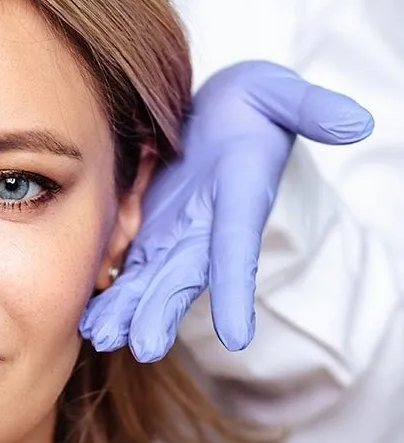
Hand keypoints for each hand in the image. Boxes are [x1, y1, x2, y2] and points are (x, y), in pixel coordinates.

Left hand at [79, 60, 373, 361]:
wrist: (219, 116)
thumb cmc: (252, 105)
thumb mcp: (279, 95)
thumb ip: (310, 108)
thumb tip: (356, 120)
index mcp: (240, 201)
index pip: (238, 249)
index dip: (235, 289)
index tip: (236, 334)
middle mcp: (207, 231)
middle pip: (185, 277)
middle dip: (164, 311)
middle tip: (144, 347)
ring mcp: (175, 237)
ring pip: (150, 282)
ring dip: (128, 311)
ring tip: (101, 339)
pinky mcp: (148, 234)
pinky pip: (127, 270)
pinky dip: (109, 295)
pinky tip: (86, 321)